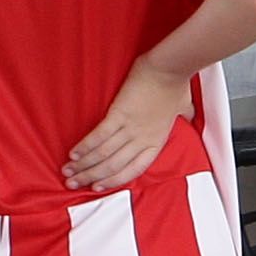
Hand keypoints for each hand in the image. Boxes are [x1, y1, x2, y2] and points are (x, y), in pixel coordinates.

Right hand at [64, 65, 187, 192]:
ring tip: (67, 171)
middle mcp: (143, 139)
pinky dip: (85, 146)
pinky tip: (73, 153)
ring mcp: (131, 127)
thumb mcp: (183, 108)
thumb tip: (187, 116)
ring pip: (104, 154)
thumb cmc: (177, 84)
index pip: (134, 169)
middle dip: (91, 177)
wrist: (170, 67)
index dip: (114, 180)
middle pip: (114, 165)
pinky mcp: (119, 113)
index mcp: (157, 140)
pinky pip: (99, 135)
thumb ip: (182, 117)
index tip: (98, 187)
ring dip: (83, 165)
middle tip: (73, 183)